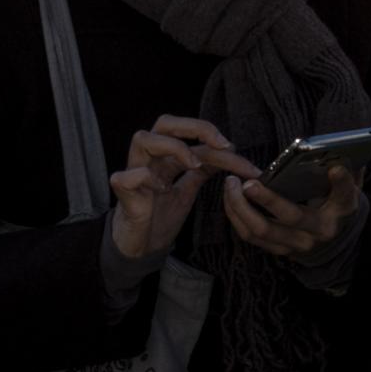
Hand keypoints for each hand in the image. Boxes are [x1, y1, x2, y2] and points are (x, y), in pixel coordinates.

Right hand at [108, 116, 248, 263]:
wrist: (139, 249)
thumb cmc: (160, 217)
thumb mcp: (187, 190)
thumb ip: (202, 170)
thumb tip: (228, 150)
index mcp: (165, 158)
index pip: (194, 137)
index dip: (221, 144)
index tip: (247, 165)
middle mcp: (149, 159)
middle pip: (165, 122)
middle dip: (196, 127)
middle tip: (222, 145)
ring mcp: (133, 173)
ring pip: (142, 139)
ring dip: (174, 147)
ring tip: (194, 165)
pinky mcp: (122, 193)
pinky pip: (129, 175)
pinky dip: (147, 177)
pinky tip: (163, 189)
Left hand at [224, 161, 361, 260]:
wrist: (335, 241)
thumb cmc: (338, 206)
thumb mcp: (347, 189)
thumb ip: (344, 174)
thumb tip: (336, 153)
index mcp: (342, 211)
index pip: (344, 195)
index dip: (342, 182)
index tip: (334, 168)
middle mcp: (320, 231)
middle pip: (291, 216)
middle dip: (266, 199)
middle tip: (248, 183)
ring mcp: (298, 244)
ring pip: (262, 230)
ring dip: (241, 209)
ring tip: (231, 186)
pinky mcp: (279, 250)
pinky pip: (250, 236)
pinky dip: (237, 217)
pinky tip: (230, 200)